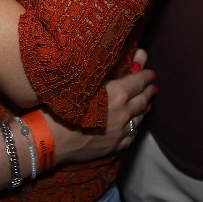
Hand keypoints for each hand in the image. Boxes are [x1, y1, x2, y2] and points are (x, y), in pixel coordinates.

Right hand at [49, 49, 154, 164]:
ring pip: (139, 118)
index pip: (139, 81)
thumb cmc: (63, 103)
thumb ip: (113, 68)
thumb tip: (138, 55)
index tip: (150, 73)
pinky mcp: (115, 146)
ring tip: (146, 103)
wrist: (51, 138)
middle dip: (148, 91)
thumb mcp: (85, 80)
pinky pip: (132, 135)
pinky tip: (135, 124)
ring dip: (144, 109)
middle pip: (142, 100)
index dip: (146, 76)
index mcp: (118, 93)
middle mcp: (123, 112)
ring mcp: (120, 131)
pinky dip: (136, 126)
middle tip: (152, 87)